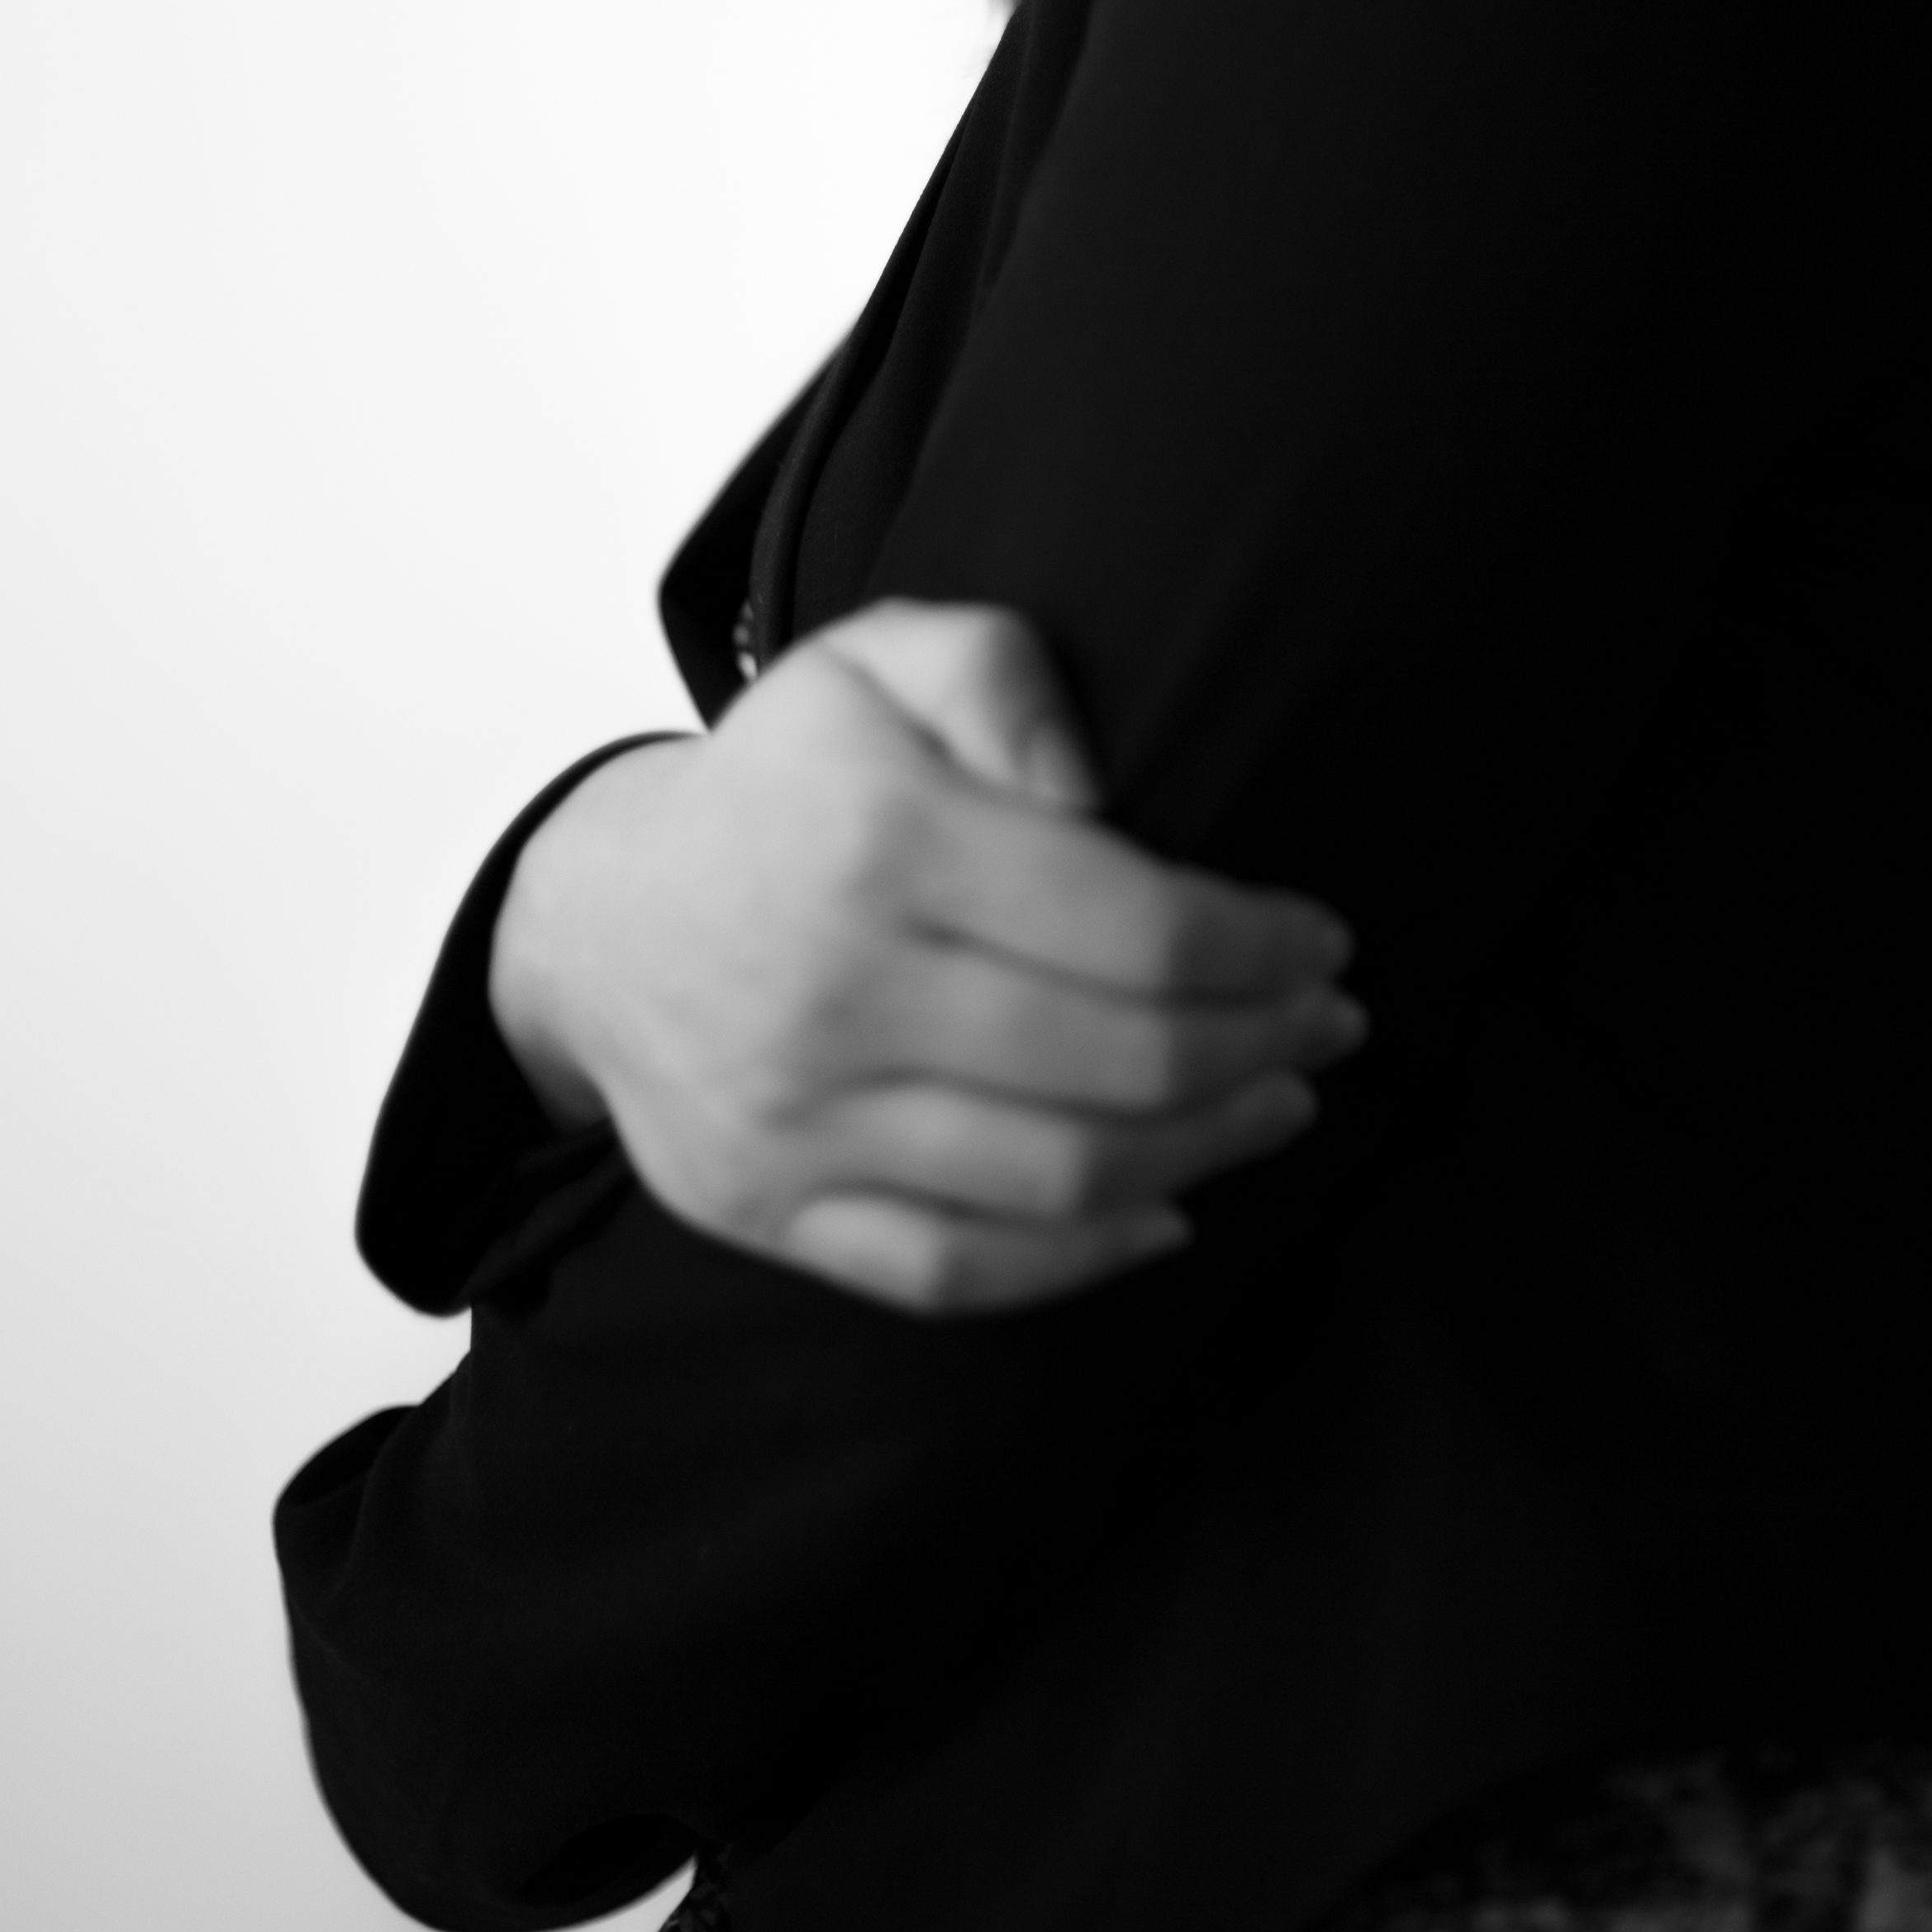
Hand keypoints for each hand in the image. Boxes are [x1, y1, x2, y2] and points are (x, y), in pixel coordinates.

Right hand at [488, 601, 1363, 1315]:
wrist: (600, 915)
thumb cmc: (787, 778)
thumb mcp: (880, 659)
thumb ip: (1002, 677)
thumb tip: (1097, 793)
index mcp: (882, 841)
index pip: (1135, 926)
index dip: (1261, 946)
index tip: (1323, 941)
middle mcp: (834, 991)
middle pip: (1118, 1063)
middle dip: (1262, 1048)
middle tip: (1331, 1027)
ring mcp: (796, 1118)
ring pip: (1057, 1179)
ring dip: (1207, 1154)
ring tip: (1281, 1107)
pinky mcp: (769, 1211)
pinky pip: (951, 1272)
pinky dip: (1080, 1265)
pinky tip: (1170, 1217)